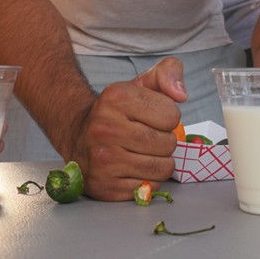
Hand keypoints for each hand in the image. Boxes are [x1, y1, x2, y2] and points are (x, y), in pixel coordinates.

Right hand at [71, 57, 186, 200]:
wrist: (78, 135)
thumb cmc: (117, 110)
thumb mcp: (142, 83)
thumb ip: (168, 73)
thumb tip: (181, 94)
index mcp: (116, 98)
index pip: (172, 115)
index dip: (168, 117)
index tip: (152, 116)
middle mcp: (105, 128)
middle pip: (168, 144)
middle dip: (164, 140)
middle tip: (146, 136)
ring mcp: (102, 160)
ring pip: (162, 168)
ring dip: (159, 161)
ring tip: (142, 152)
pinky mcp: (104, 186)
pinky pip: (148, 187)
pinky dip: (147, 179)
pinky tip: (132, 167)